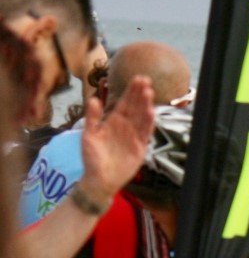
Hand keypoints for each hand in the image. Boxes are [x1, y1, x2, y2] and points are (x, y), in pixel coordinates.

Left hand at [78, 76, 155, 205]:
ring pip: (141, 117)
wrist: (99, 179)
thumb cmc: (92, 157)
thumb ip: (92, 118)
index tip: (137, 79)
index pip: (124, 103)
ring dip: (146, 105)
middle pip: (135, 107)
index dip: (131, 91)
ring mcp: (134, 137)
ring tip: (149, 92)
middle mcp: (126, 127)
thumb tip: (93, 99)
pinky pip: (145, 133)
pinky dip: (148, 123)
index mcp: (113, 122)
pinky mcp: (140, 148)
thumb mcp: (88, 135)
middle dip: (140, 94)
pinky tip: (151, 112)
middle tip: (146, 80)